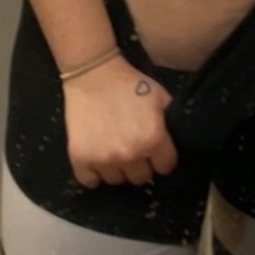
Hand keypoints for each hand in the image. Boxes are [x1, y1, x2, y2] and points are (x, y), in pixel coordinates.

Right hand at [63, 55, 178, 187]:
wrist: (94, 73)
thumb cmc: (129, 84)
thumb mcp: (160, 97)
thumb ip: (170, 124)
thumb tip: (174, 144)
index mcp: (153, 139)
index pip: (165, 167)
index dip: (161, 158)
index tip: (154, 149)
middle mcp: (130, 154)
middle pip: (141, 178)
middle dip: (140, 164)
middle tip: (132, 146)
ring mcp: (103, 159)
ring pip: (116, 180)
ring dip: (117, 168)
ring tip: (112, 147)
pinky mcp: (80, 158)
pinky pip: (90, 181)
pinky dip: (93, 173)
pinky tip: (96, 157)